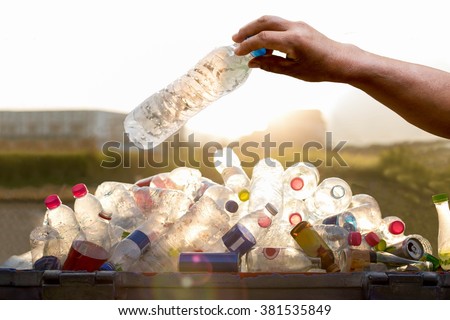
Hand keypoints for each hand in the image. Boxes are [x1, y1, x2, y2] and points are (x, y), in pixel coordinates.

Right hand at [232, 15, 357, 82]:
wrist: (340, 60)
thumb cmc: (321, 68)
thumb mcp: (293, 71)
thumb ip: (270, 65)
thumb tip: (253, 62)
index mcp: (294, 41)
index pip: (263, 38)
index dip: (247, 45)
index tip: (238, 52)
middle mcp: (295, 28)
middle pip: (264, 22)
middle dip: (247, 30)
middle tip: (235, 40)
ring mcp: (298, 24)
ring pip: (271, 20)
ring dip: (255, 28)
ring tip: (245, 41)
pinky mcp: (299, 26)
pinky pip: (278, 24)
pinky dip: (266, 31)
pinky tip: (263, 45)